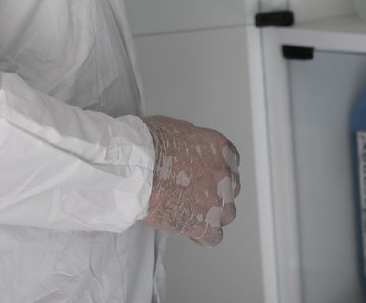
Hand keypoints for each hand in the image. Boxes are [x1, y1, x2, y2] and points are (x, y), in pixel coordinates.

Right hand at [140, 116, 240, 246]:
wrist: (135, 168)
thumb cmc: (146, 146)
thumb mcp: (174, 127)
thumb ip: (191, 140)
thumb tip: (188, 148)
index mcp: (218, 147)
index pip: (230, 163)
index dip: (216, 173)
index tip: (206, 177)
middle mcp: (223, 173)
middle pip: (230, 188)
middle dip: (215, 192)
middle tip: (195, 194)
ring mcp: (215, 200)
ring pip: (226, 214)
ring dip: (213, 214)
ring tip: (193, 213)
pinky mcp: (202, 223)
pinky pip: (214, 237)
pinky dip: (203, 235)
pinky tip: (193, 231)